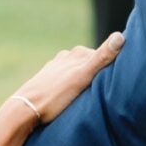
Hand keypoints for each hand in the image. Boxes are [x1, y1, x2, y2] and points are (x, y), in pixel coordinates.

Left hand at [8, 33, 122, 125]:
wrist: (24, 109)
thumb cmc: (55, 96)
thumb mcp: (83, 77)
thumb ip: (102, 58)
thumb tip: (120, 36)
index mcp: (77, 53)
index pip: (103, 56)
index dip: (113, 67)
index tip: (120, 81)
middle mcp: (66, 57)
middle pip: (90, 63)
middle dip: (99, 73)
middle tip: (107, 91)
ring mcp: (55, 68)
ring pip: (78, 72)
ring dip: (86, 81)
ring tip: (91, 96)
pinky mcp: (47, 80)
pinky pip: (67, 81)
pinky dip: (73, 86)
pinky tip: (72, 97)